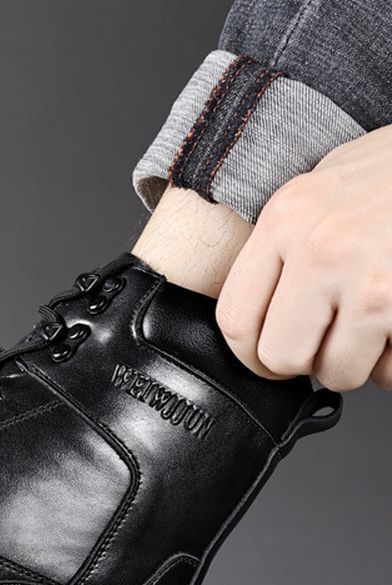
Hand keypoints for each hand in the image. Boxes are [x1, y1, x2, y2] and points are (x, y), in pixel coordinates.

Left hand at [216, 125, 391, 391]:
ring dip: (357, 362)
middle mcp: (324, 248)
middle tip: (327, 340)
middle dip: (305, 361)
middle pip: (281, 357)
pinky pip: (391, 371)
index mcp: (288, 217)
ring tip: (374, 325)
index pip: (235, 319)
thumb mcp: (326, 185)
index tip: (267, 356)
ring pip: (337, 372)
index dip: (251, 352)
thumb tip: (258, 303)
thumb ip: (286, 241)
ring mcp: (374, 280)